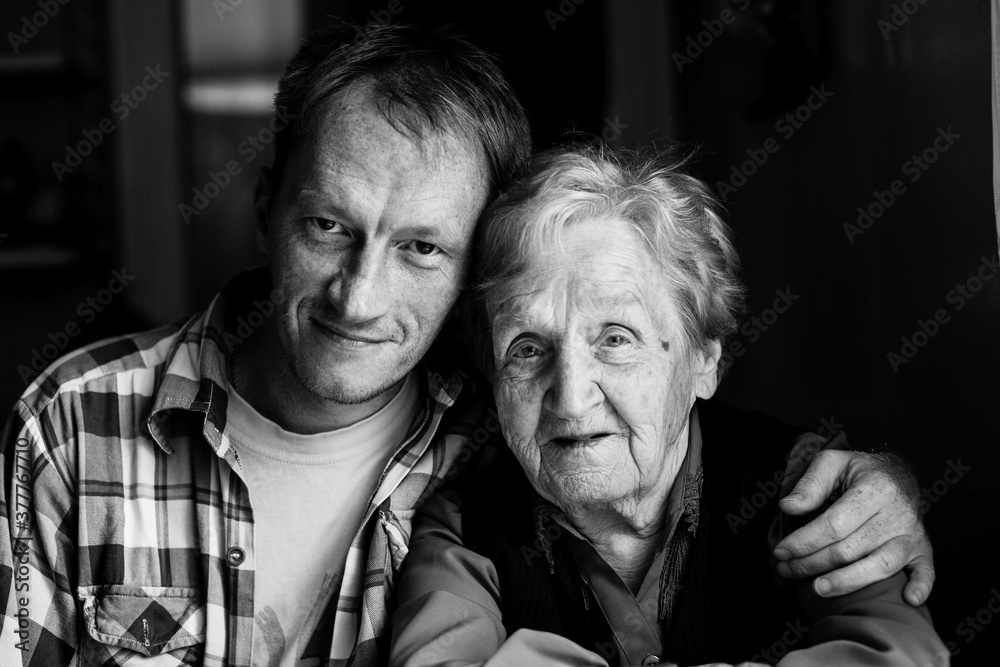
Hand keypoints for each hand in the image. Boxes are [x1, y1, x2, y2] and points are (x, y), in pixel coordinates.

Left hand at [772, 448, 933, 605]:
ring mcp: (912, 534)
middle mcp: (898, 513)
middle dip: (813, 563)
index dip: (805, 541)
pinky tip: (908, 599)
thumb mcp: (833, 462)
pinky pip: (927, 572)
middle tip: (786, 570)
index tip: (781, 551)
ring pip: (881, 566)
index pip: (835, 523)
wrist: (898, 473)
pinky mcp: (923, 549)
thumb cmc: (859, 470)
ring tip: (818, 589)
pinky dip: (922, 587)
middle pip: (851, 549)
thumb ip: (811, 484)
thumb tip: (787, 507)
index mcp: (875, 488)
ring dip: (847, 582)